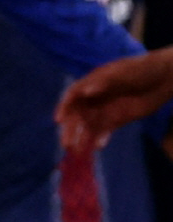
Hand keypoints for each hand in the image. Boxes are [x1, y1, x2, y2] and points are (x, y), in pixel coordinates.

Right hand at [55, 47, 172, 151]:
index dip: (64, 107)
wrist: (164, 78)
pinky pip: (104, 131)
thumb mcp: (123, 73)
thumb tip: (85, 91)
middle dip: (71, 129)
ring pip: (88, 126)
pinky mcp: (116, 120)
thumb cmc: (142, 69)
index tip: (59, 120)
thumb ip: (104, 82)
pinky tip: (98, 147)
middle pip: (78, 115)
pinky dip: (99, 139)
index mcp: (93, 83)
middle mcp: (95, 97)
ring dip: (81, 138)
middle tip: (66, 144)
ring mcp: (105, 109)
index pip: (73, 96)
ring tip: (77, 153)